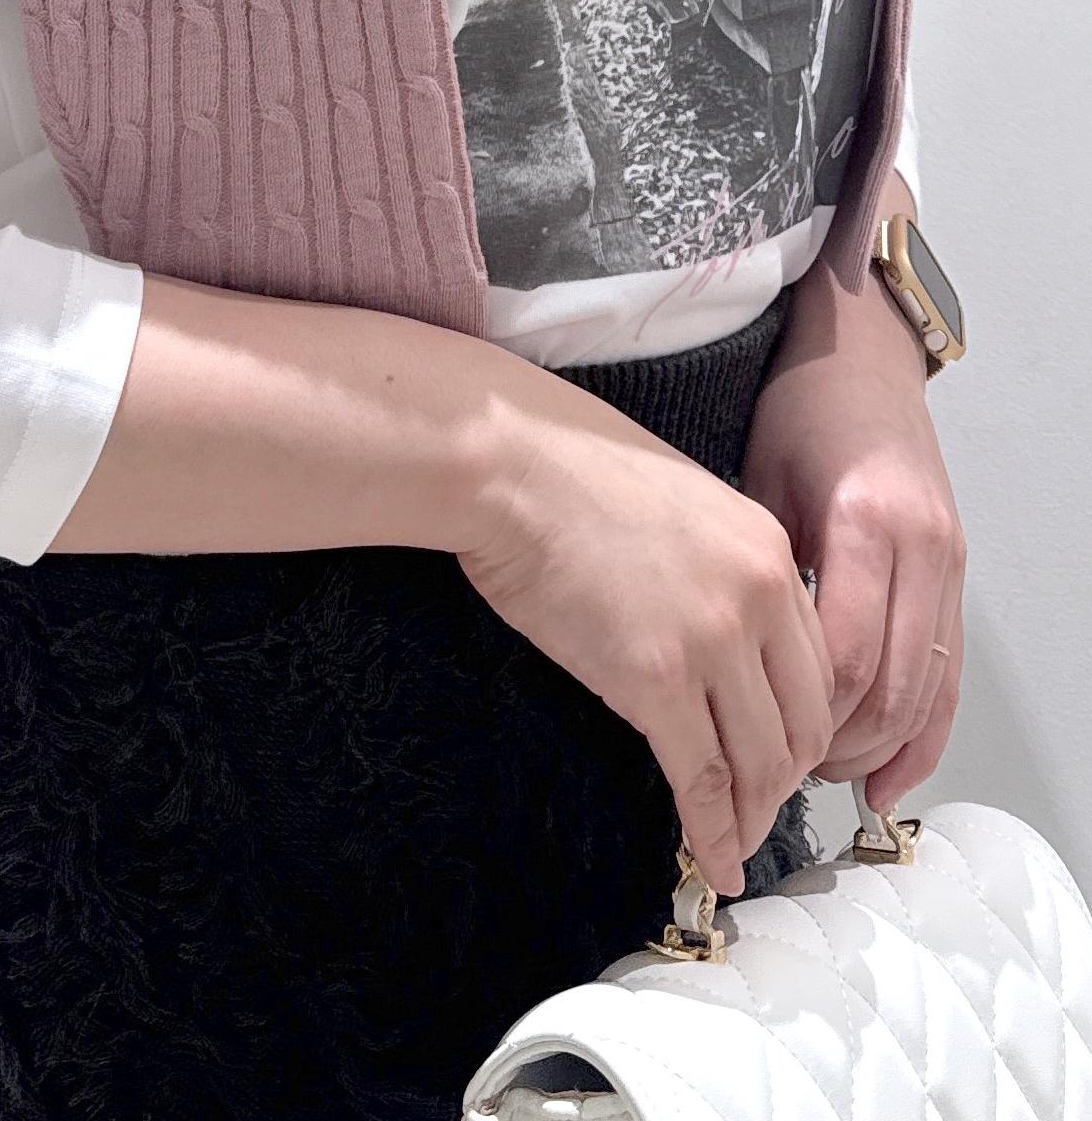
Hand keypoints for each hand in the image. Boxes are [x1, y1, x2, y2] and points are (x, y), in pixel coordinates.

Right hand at [458, 379, 835, 898]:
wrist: (505, 463)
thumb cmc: (565, 467)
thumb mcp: (679, 498)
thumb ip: (714, 559)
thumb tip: (708, 617)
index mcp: (767, 548)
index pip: (818, 662)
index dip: (802, 722)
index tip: (779, 752)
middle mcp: (759, 595)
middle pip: (805, 721)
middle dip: (785, 781)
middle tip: (760, 810)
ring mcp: (711, 639)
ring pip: (761, 761)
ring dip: (752, 816)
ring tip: (734, 846)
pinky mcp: (653, 678)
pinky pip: (701, 777)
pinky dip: (713, 831)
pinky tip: (712, 859)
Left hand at [740, 216, 966, 814]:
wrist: (864, 358)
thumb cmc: (803, 406)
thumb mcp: (759, 479)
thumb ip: (758, 568)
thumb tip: (729, 661)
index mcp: (867, 522)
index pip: (846, 654)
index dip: (802, 715)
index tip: (754, 740)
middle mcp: (922, 549)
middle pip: (889, 688)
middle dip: (834, 746)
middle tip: (776, 776)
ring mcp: (948, 565)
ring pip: (925, 693)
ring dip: (875, 749)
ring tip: (817, 778)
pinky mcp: (954, 576)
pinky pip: (949, 677)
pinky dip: (923, 736)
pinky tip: (890, 777)